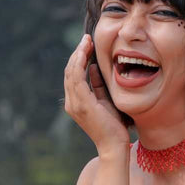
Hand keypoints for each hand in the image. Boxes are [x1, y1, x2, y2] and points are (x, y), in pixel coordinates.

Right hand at [63, 34, 129, 154]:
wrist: (114, 146)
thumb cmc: (113, 126)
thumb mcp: (105, 101)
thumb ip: (98, 85)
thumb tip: (95, 66)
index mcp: (76, 102)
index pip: (73, 76)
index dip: (79, 59)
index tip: (87, 45)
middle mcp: (71, 103)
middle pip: (70, 71)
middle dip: (77, 53)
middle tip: (87, 38)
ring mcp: (74, 104)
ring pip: (71, 72)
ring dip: (78, 54)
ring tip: (86, 41)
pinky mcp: (82, 104)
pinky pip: (77, 78)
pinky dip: (79, 63)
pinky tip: (85, 52)